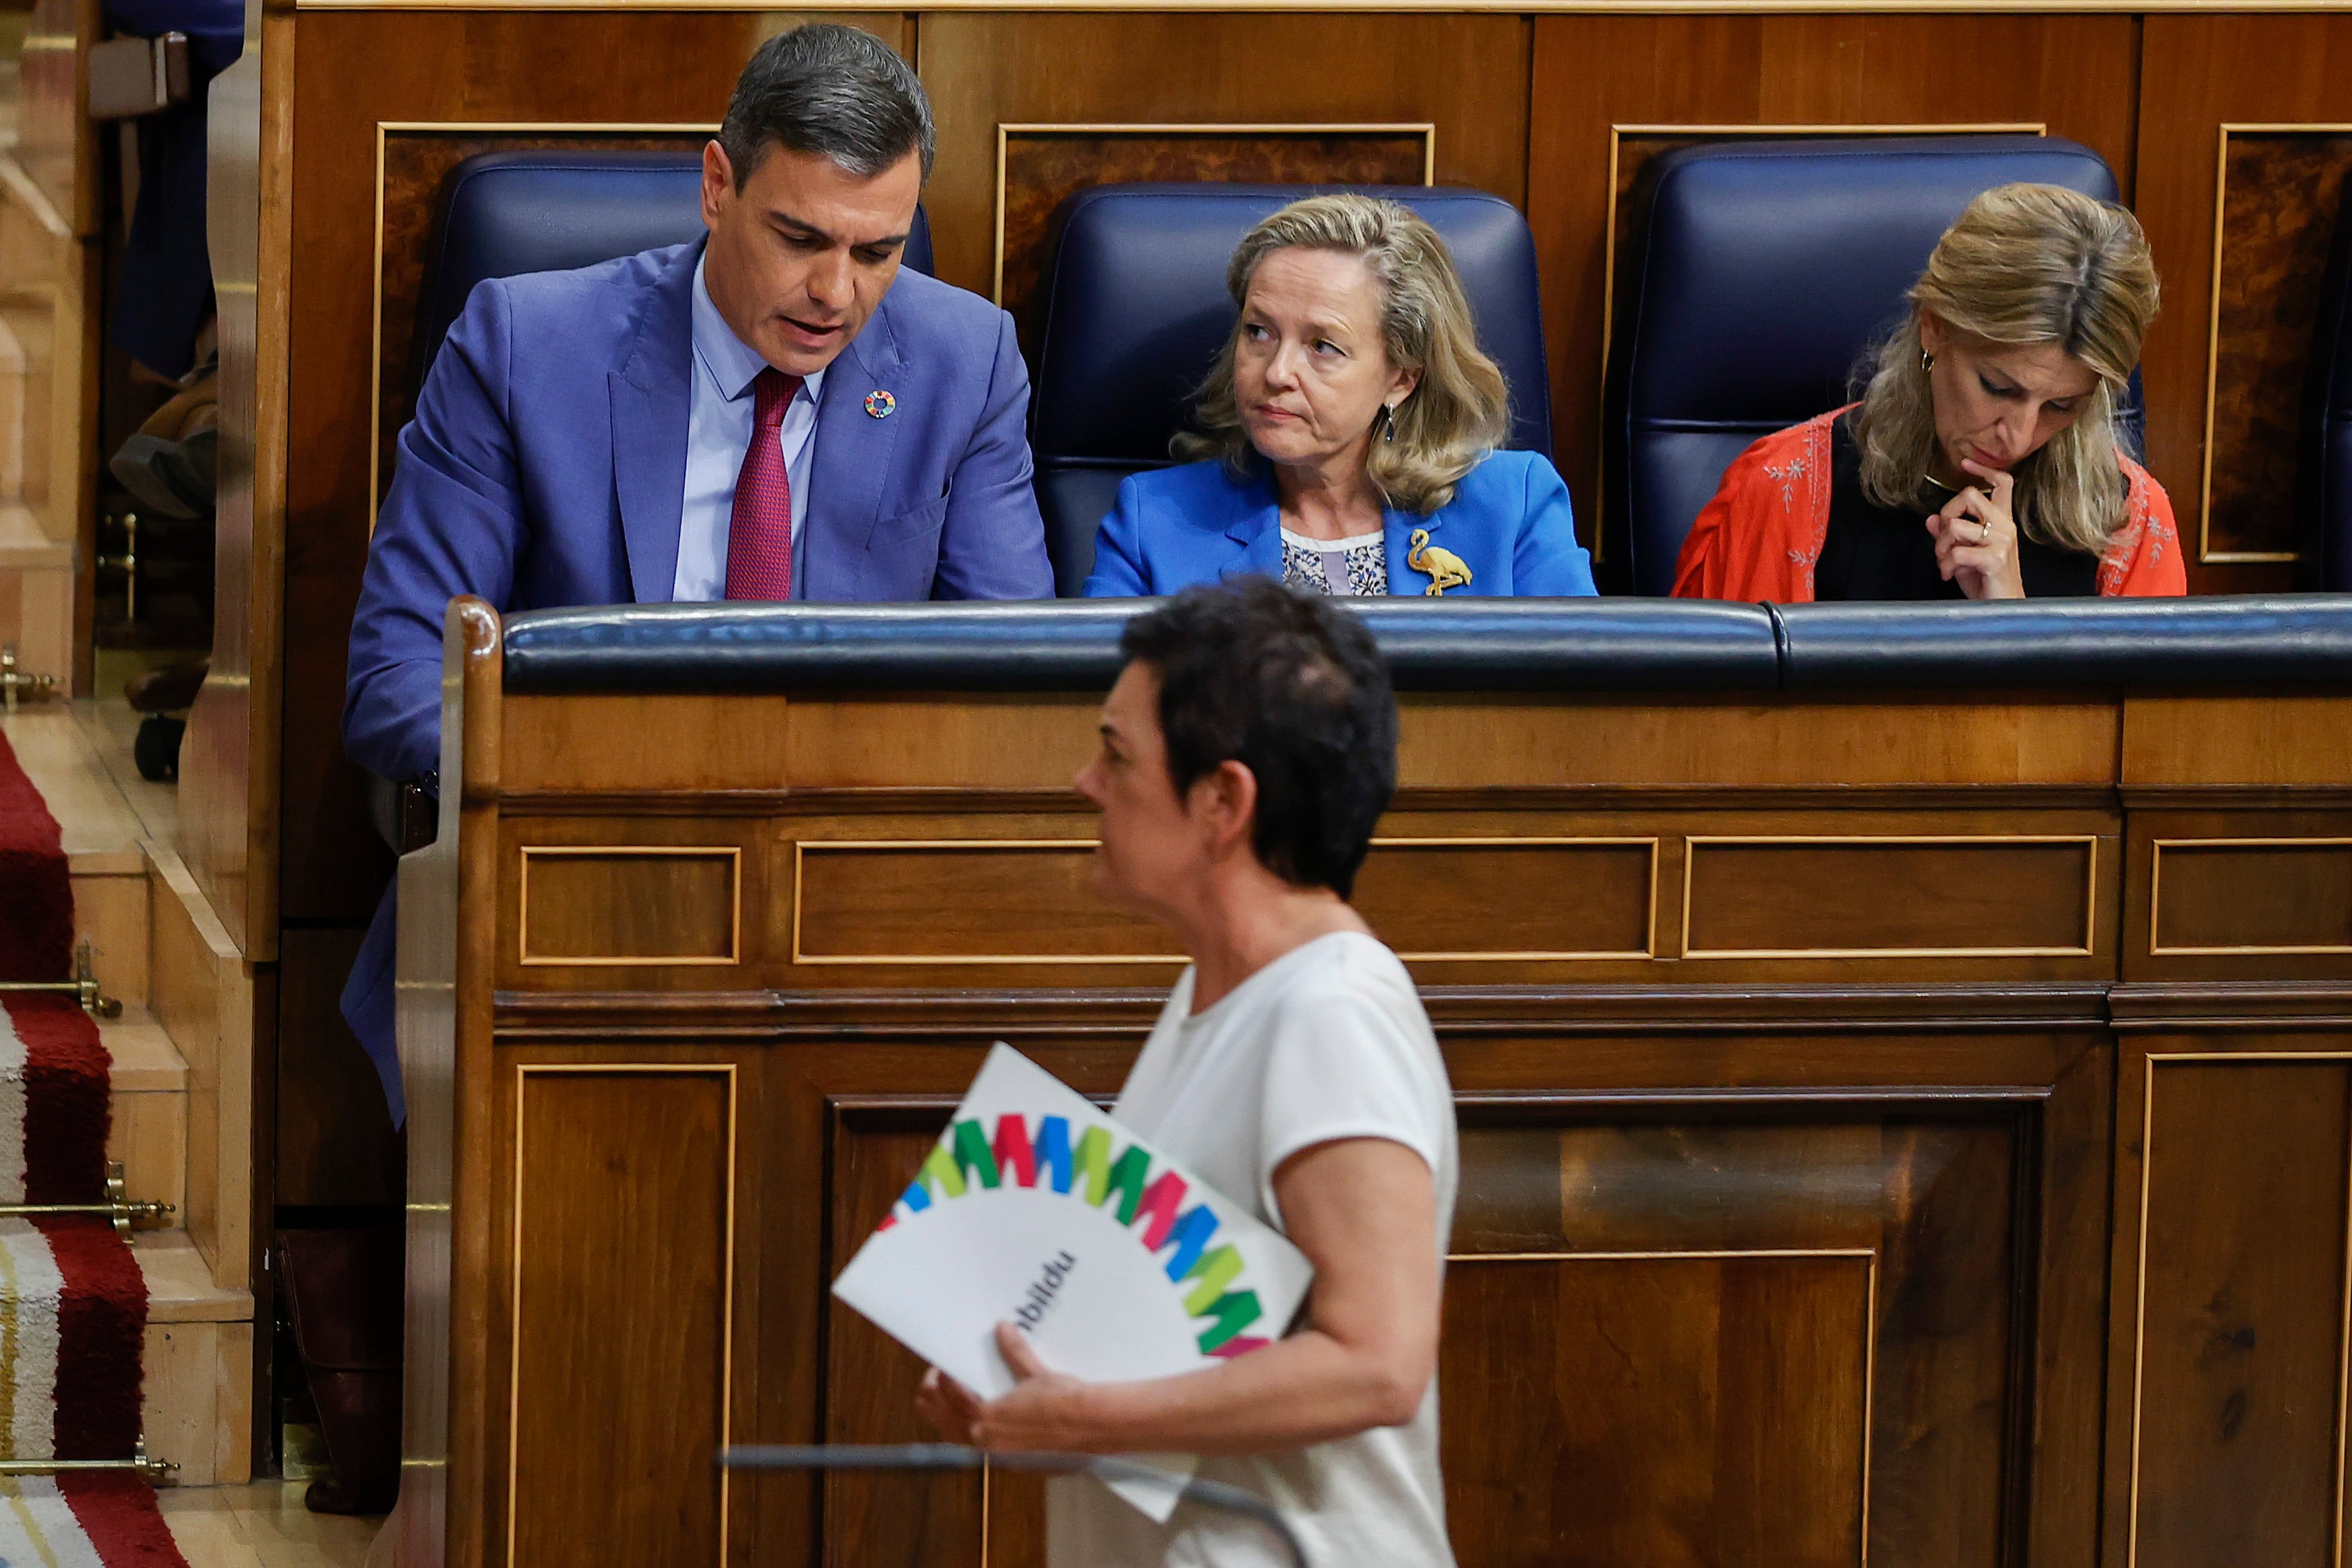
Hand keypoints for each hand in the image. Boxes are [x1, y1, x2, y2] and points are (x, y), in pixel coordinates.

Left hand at [915, 1323, 1098, 1452]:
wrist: (1092, 1426)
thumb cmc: (1064, 1401)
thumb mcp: (1035, 1373)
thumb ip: (1014, 1351)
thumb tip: (1001, 1328)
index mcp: (987, 1419)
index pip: (949, 1396)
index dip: (940, 1379)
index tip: (941, 1366)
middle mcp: (987, 1441)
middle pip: (944, 1422)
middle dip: (933, 1401)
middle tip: (932, 1381)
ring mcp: (999, 1455)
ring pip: (957, 1438)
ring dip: (947, 1418)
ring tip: (947, 1399)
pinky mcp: (1012, 1460)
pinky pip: (978, 1446)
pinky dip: (968, 1431)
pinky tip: (977, 1418)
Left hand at [1925, 459, 2024, 599]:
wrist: (2001, 609)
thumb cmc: (1984, 581)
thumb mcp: (1962, 555)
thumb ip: (1948, 536)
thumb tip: (1930, 519)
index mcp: (2002, 521)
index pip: (2002, 483)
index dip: (1984, 470)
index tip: (1965, 463)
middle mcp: (2006, 526)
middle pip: (1970, 495)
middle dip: (1947, 514)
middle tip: (1944, 539)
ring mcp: (2002, 541)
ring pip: (1955, 525)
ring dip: (1940, 546)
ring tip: (1945, 562)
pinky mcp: (1995, 558)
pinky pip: (1957, 551)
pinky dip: (1945, 565)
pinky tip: (1948, 575)